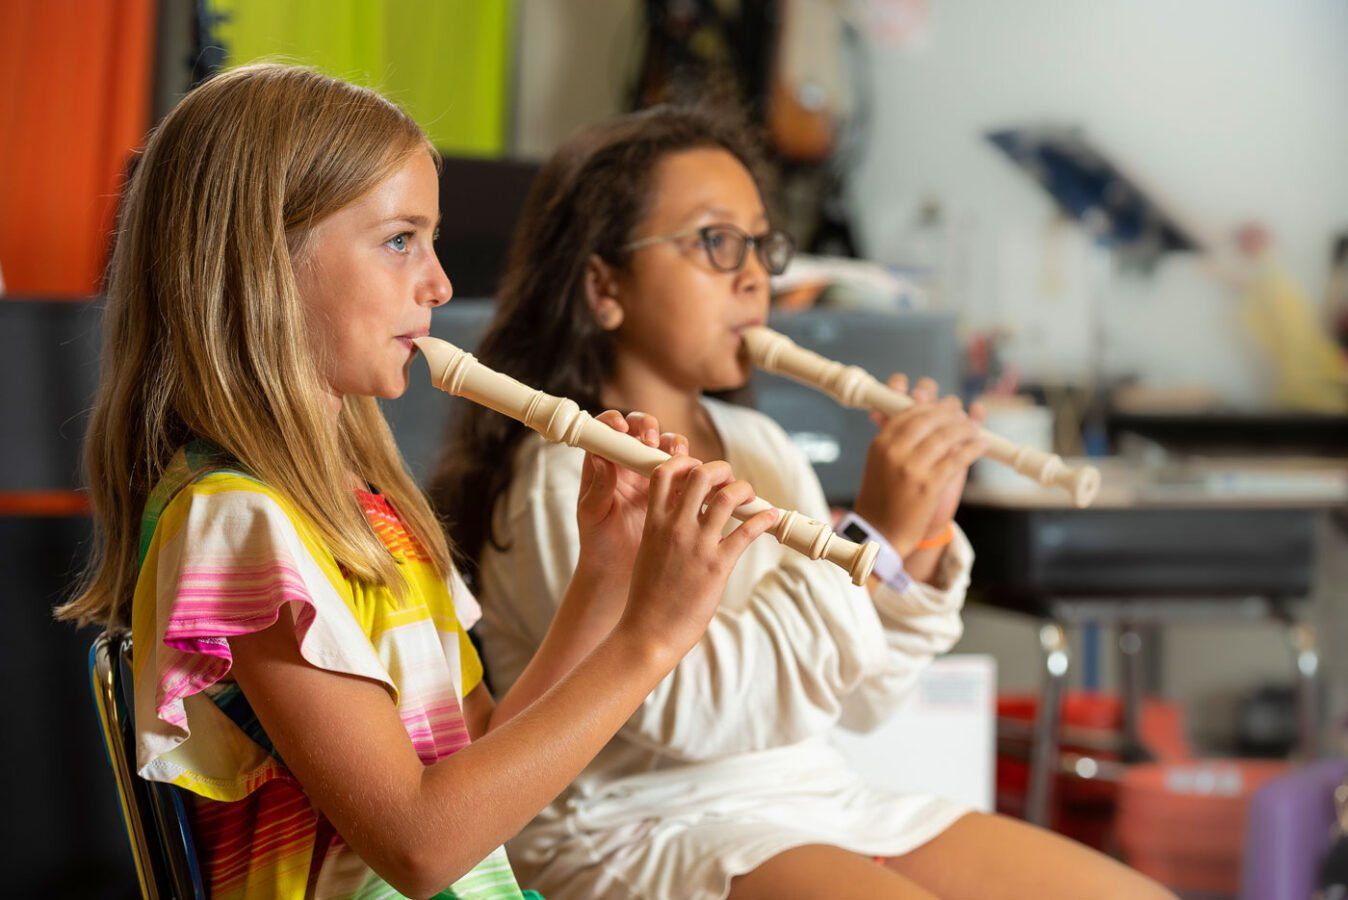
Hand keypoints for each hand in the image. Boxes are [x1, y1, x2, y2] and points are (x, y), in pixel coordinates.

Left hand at [576, 410, 686, 583]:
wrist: (619, 571)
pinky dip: (692, 469)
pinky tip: (695, 476)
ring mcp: (652, 477)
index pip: (608, 431)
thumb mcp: (593, 515)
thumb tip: (600, 458)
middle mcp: (629, 465)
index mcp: (605, 465)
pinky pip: (686, 472)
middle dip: (649, 428)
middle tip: (651, 442)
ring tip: (676, 456)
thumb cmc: (598, 542)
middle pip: (642, 430)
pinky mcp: (673, 492)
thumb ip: (598, 488)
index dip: (615, 422)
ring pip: (666, 447)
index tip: (622, 428)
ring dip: (674, 445)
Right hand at [614, 457, 777, 662]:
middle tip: (728, 482)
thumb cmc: (647, 597)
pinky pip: (747, 531)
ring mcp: (698, 545)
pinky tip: (771, 517)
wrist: (648, 632)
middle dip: (721, 470)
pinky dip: (764, 519)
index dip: (685, 462)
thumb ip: (663, 529)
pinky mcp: (718, 565)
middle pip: (702, 474)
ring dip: (744, 490)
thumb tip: (683, 514)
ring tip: (749, 497)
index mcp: (654, 523)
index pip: (666, 472)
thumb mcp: (648, 552)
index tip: (697, 470)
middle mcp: (675, 527)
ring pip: (727, 497)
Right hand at [854, 375, 985, 555]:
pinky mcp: (928, 485)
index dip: (931, 405)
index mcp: (880, 443)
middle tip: (962, 418)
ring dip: (965, 429)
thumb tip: (923, 410)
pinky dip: (973, 449)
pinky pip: (957, 458)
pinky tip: (980, 446)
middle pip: (929, 418)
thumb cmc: (884, 498)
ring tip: (974, 430)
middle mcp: (894, 451)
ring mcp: (911, 467)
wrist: (881, 534)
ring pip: (945, 435)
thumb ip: (900, 440)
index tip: (944, 408)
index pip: (909, 411)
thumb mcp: (882, 463)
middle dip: (950, 414)